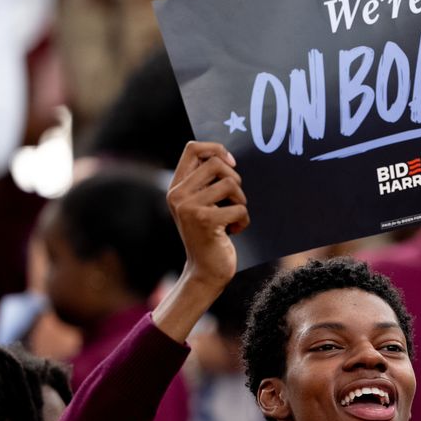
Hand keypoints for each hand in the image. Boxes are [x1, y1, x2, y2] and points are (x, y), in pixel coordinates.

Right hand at [152, 141, 248, 343]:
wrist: (205, 272)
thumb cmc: (209, 236)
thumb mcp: (201, 205)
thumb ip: (205, 183)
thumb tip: (226, 156)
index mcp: (176, 187)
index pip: (192, 148)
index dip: (216, 149)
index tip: (231, 164)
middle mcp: (178, 195)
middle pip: (216, 164)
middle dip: (235, 180)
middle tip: (234, 200)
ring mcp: (189, 208)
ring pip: (230, 184)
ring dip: (241, 202)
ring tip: (234, 218)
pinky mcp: (205, 221)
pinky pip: (239, 207)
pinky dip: (244, 220)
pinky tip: (234, 231)